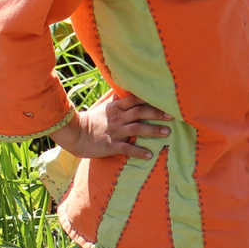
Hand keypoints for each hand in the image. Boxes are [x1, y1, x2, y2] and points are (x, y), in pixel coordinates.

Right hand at [50, 94, 171, 160]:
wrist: (76, 135)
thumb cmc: (93, 121)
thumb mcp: (105, 109)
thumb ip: (118, 102)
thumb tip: (129, 92)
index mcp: (116, 108)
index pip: (135, 100)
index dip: (150, 99)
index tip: (164, 99)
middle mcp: (117, 118)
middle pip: (140, 113)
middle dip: (157, 113)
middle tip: (172, 116)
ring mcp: (115, 132)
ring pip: (137, 129)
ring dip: (153, 130)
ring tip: (167, 133)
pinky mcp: (112, 145)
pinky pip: (128, 148)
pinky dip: (139, 151)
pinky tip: (150, 154)